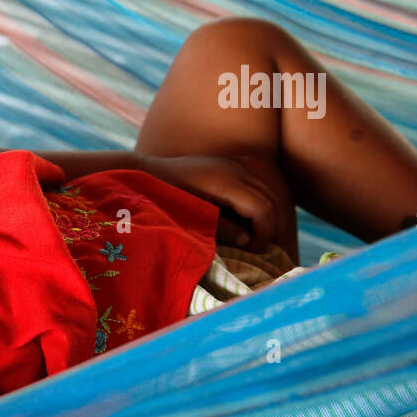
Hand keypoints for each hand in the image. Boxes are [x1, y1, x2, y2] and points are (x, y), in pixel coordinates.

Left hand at [138, 154, 281, 251]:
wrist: (145, 173)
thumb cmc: (163, 198)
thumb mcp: (190, 218)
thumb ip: (220, 229)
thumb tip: (248, 240)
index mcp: (225, 181)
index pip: (263, 208)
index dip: (264, 233)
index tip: (253, 252)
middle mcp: (234, 168)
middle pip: (270, 199)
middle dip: (268, 227)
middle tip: (256, 249)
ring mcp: (232, 164)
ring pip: (268, 190)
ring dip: (266, 215)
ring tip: (254, 238)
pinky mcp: (228, 166)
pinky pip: (256, 185)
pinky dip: (259, 204)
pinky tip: (248, 222)